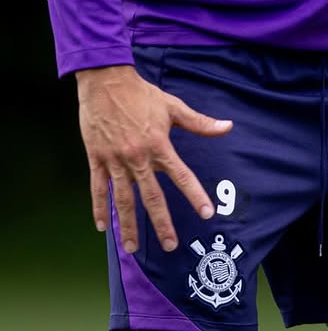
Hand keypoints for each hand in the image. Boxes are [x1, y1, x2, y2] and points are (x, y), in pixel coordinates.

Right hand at [76, 65, 232, 253]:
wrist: (106, 83)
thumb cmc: (143, 94)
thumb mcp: (174, 106)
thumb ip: (200, 122)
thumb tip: (227, 126)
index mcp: (159, 145)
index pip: (182, 176)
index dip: (195, 195)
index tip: (207, 213)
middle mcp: (138, 157)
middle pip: (151, 197)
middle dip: (161, 223)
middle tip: (171, 245)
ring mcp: (115, 161)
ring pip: (122, 200)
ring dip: (128, 225)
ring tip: (132, 247)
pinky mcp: (97, 160)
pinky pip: (97, 189)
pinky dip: (99, 208)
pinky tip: (103, 226)